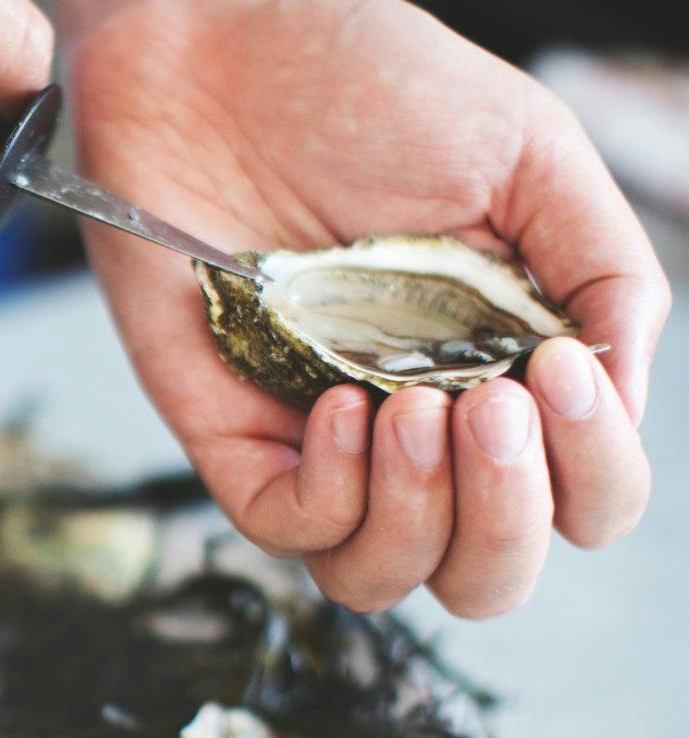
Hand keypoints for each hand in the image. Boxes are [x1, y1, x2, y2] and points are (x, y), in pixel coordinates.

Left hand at [61, 0, 667, 616]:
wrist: (217, 48)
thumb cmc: (370, 87)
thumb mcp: (527, 159)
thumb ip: (601, 275)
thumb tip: (627, 396)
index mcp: (506, 376)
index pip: (580, 504)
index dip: (589, 474)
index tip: (559, 374)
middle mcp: (421, 430)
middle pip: (487, 575)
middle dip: (506, 518)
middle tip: (486, 407)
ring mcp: (321, 442)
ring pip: (384, 577)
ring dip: (420, 516)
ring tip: (414, 408)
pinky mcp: (231, 435)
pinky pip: (286, 531)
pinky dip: (329, 490)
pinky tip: (339, 399)